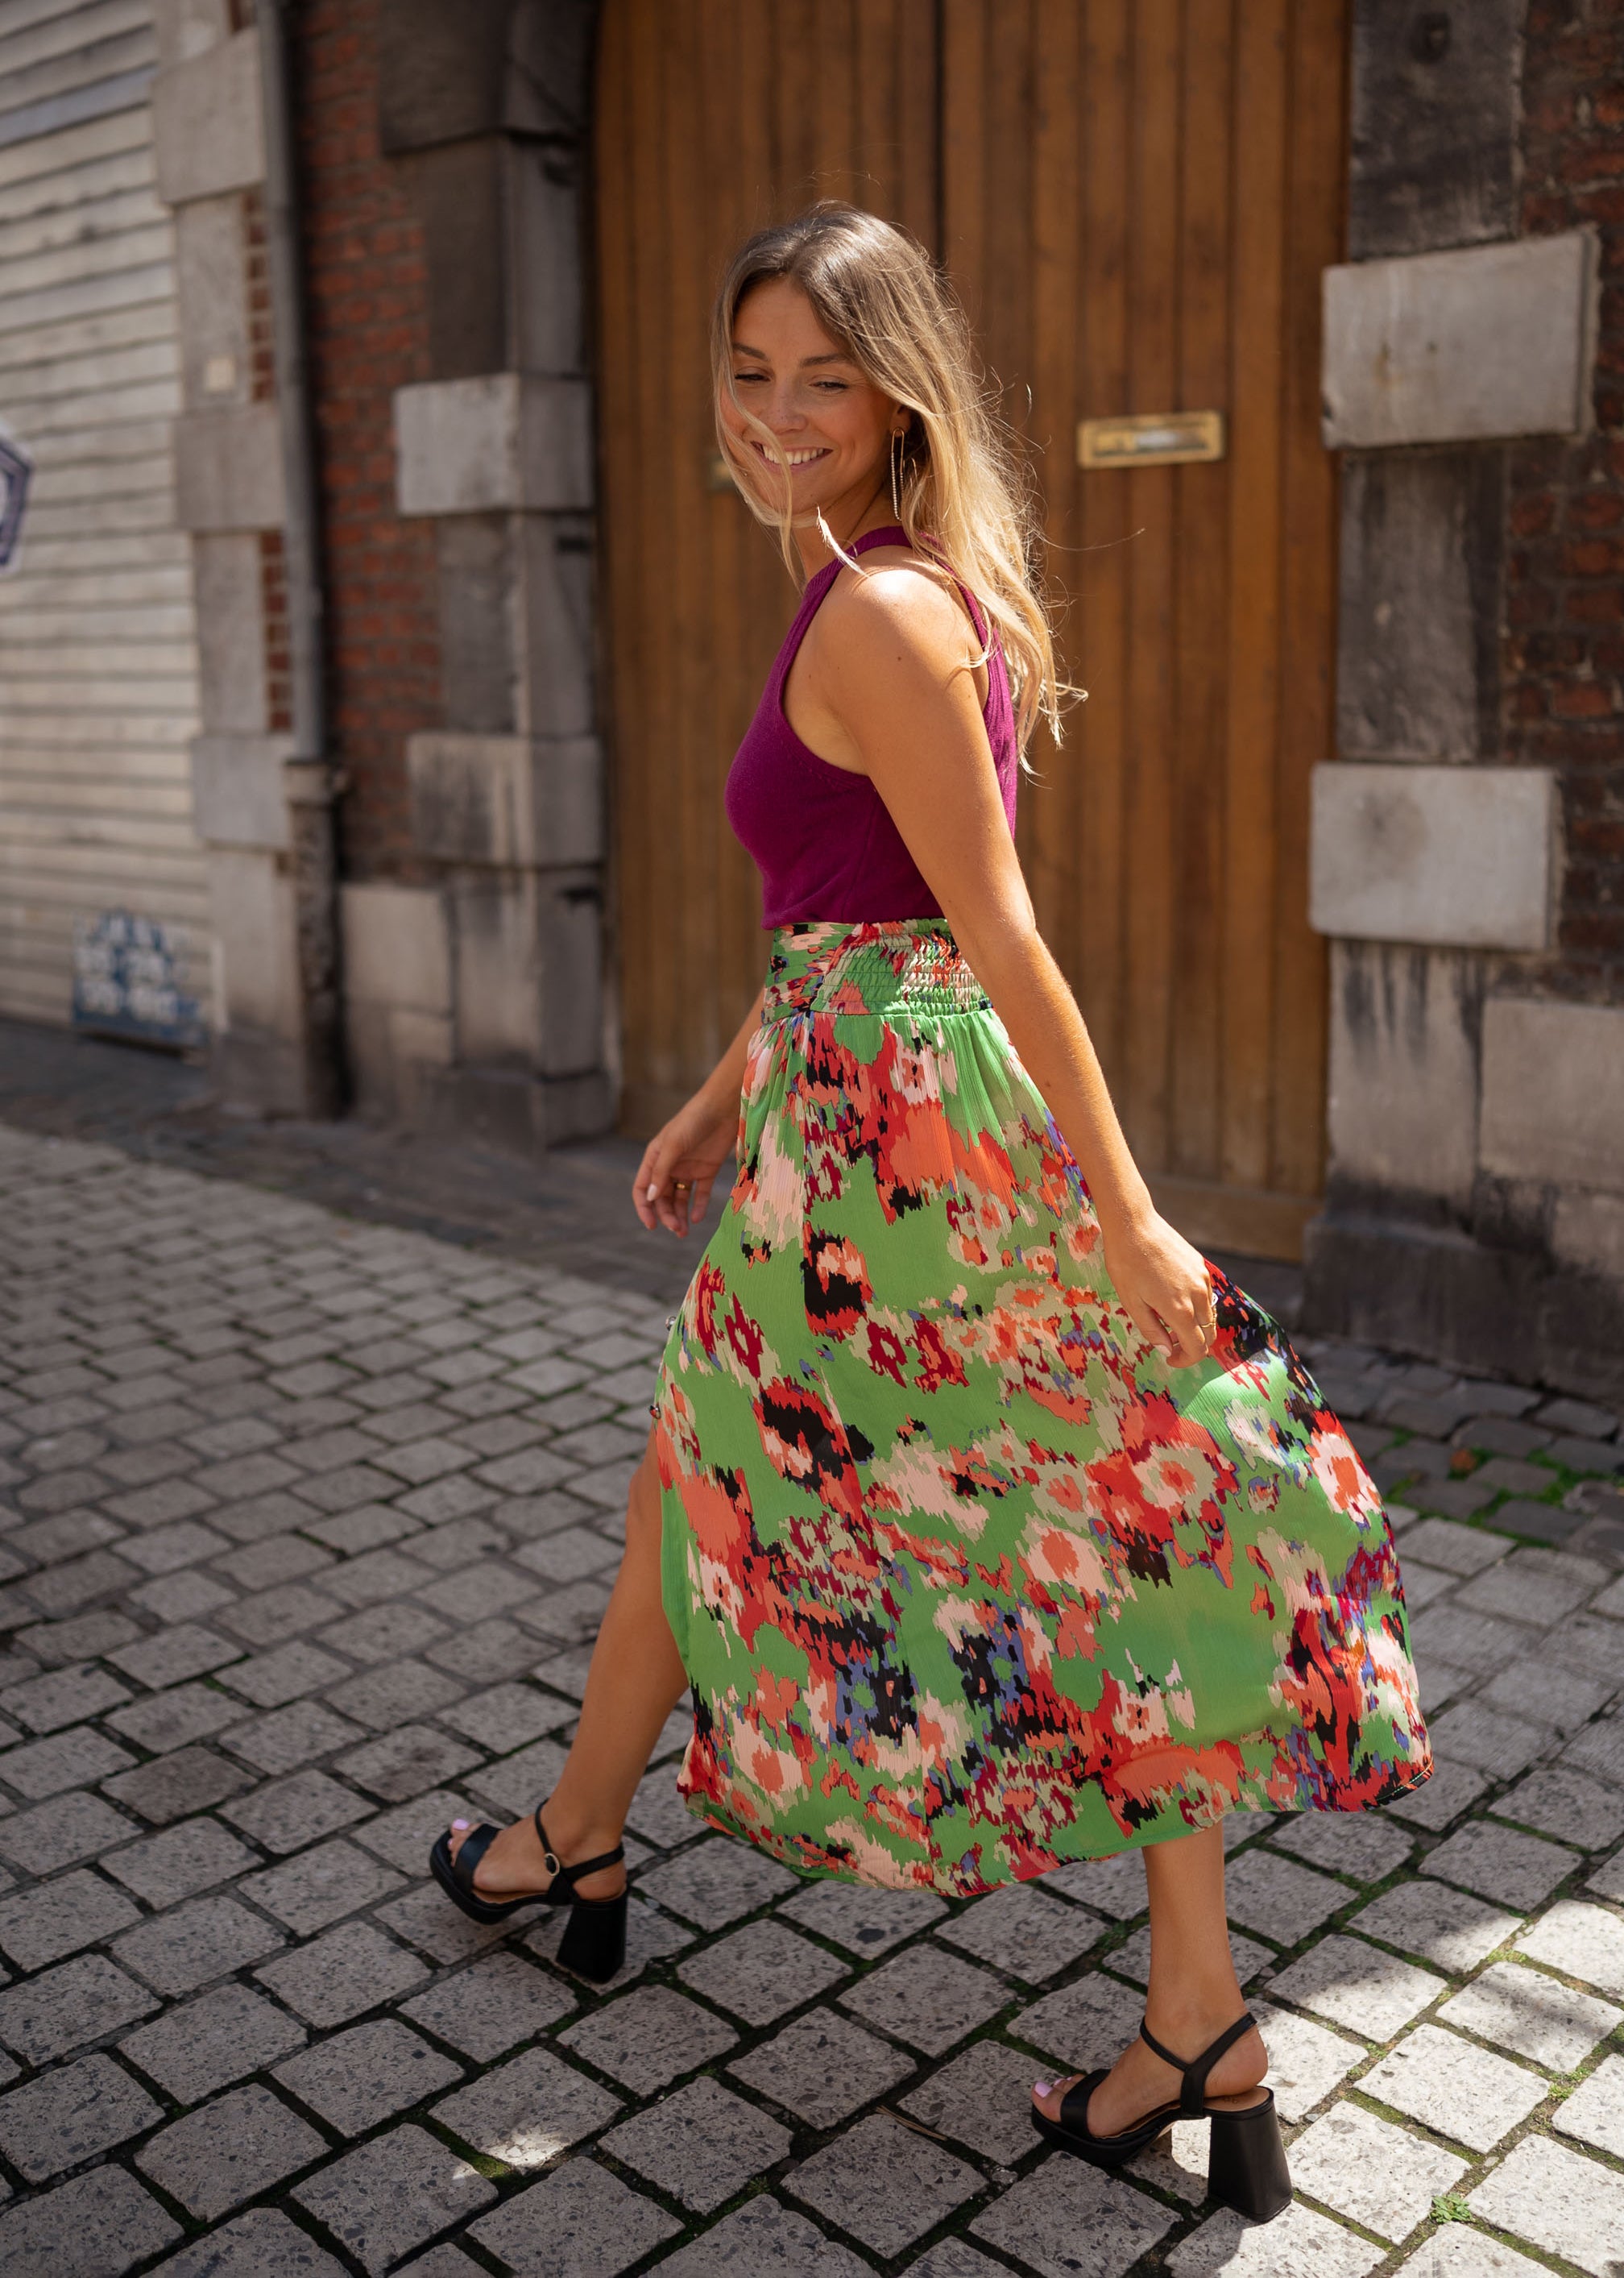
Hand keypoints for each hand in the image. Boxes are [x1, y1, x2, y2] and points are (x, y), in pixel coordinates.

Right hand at [632, 1091, 736, 1237]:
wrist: (723, 1108)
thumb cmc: (693, 1121)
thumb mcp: (673, 1145)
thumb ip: (662, 1172)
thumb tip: (650, 1197)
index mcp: (655, 1158)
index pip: (642, 1188)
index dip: (644, 1208)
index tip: (651, 1225)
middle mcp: (669, 1166)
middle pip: (662, 1198)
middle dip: (666, 1215)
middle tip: (677, 1229)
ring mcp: (688, 1169)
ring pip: (680, 1199)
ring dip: (680, 1215)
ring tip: (684, 1231)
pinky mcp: (707, 1170)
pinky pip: (700, 1193)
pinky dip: (698, 1206)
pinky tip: (697, 1218)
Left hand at [1101, 1210, 1215, 1369]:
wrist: (1134, 1224)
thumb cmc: (1126, 1263)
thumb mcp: (1131, 1302)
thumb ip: (1151, 1330)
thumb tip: (1166, 1350)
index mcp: (1180, 1310)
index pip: (1197, 1348)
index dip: (1186, 1360)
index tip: (1170, 1359)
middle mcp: (1198, 1296)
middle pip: (1208, 1333)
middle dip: (1191, 1345)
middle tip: (1168, 1343)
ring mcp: (1202, 1279)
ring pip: (1208, 1314)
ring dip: (1194, 1325)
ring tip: (1167, 1320)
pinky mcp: (1201, 1265)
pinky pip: (1205, 1295)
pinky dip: (1195, 1306)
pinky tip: (1172, 1297)